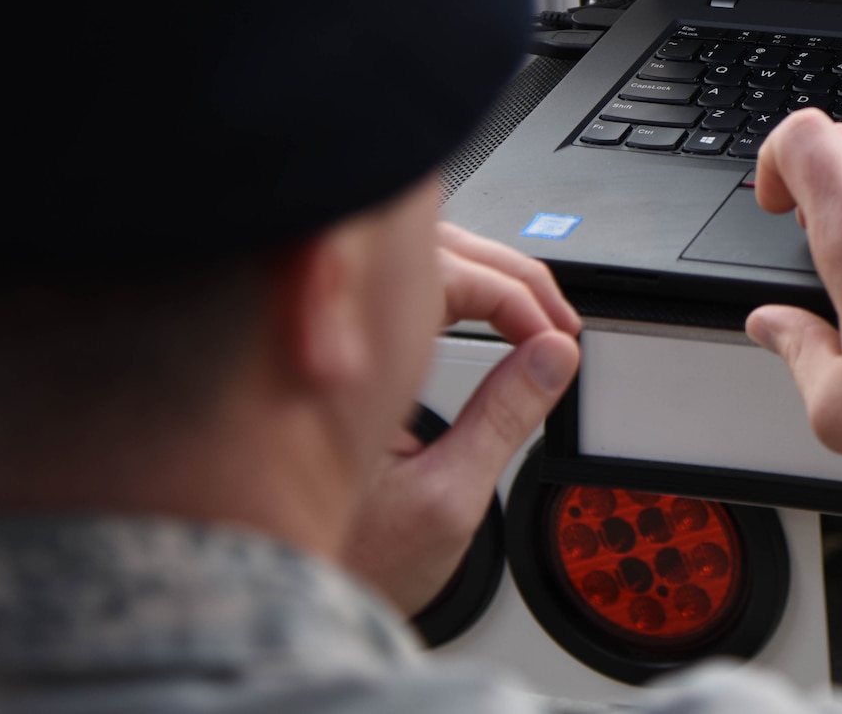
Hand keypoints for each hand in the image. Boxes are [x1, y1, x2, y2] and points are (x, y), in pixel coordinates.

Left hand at [345, 224, 581, 612]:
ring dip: (484, 273)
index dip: (513, 296)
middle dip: (508, 274)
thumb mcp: (445, 497)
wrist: (284, 593)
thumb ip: (503, 419)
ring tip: (535, 316)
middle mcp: (326, 332)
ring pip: (416, 258)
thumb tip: (553, 356)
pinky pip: (400, 288)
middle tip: (557, 322)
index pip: (444, 277)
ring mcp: (327, 333)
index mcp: (347, 361)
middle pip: (432, 249)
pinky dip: (457, 289)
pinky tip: (489, 311)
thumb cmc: (347, 555)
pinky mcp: (334, 344)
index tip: (553, 338)